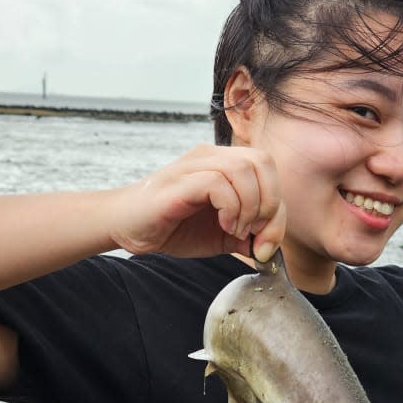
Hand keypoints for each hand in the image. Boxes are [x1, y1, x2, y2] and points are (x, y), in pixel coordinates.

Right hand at [107, 142, 287, 260]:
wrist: (126, 227)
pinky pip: (218, 182)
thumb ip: (246, 236)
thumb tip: (270, 246)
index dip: (277, 208)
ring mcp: (195, 164)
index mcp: (223, 163)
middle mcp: (211, 156)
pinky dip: (230, 208)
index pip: (267, 170)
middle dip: (269, 203)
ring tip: (236, 230)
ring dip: (250, 206)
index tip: (265, 243)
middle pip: (262, 161)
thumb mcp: (219, 235)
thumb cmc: (171, 226)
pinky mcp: (180, 180)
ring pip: (244, 168)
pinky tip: (223, 226)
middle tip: (255, 233)